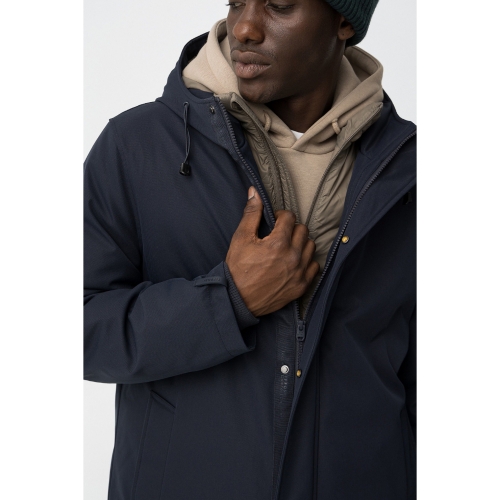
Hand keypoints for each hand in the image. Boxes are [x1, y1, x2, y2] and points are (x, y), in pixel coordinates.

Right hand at [225, 186, 319, 316]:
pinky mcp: (301, 286)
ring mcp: (299, 272)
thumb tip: (255, 192)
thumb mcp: (241, 238)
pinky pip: (314, 266)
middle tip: (281, 233)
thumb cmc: (237, 268)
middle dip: (292, 228)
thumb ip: (251, 214)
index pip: (290, 217)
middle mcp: (293, 256)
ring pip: (311, 246)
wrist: (237, 299)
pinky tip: (295, 261)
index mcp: (278, 243)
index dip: (281, 216)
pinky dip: (307, 261)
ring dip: (301, 243)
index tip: (274, 221)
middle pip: (303, 230)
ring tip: (289, 246)